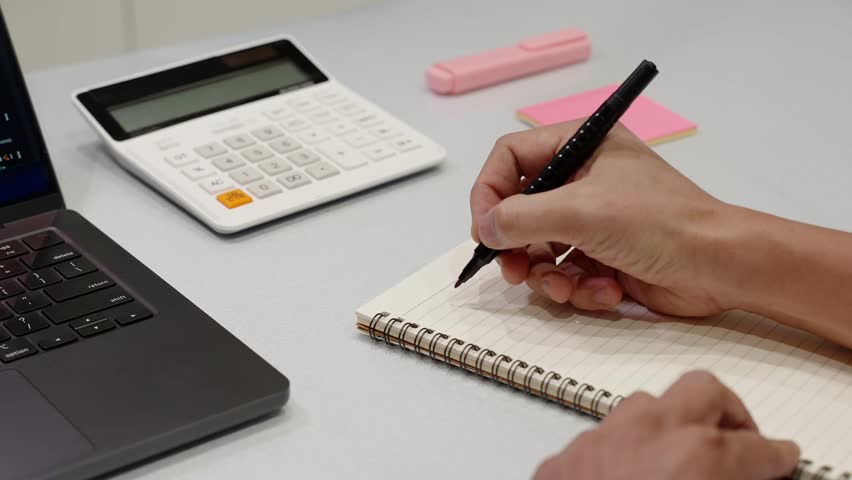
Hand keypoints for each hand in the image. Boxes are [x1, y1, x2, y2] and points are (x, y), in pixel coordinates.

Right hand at [470, 120, 736, 315]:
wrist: (720, 267)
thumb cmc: (657, 223)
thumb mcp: (581, 212)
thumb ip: (522, 217)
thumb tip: (485, 229)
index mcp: (581, 146)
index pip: (511, 158)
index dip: (490, 192)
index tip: (484, 230)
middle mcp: (582, 178)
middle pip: (519, 209)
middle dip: (517, 246)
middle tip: (514, 272)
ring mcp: (592, 219)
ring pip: (539, 248)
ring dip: (548, 275)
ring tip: (569, 288)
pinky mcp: (602, 256)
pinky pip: (565, 272)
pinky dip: (578, 288)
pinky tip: (604, 293)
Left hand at [533, 371, 799, 479]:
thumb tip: (736, 475)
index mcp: (698, 457)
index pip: (757, 448)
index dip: (777, 455)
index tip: (782, 458)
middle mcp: (650, 433)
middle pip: (704, 391)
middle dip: (730, 413)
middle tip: (740, 442)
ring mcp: (602, 438)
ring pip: (647, 405)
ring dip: (672, 423)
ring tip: (682, 455)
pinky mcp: (564, 457)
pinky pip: (603, 436)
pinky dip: (625, 449)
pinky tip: (626, 479)